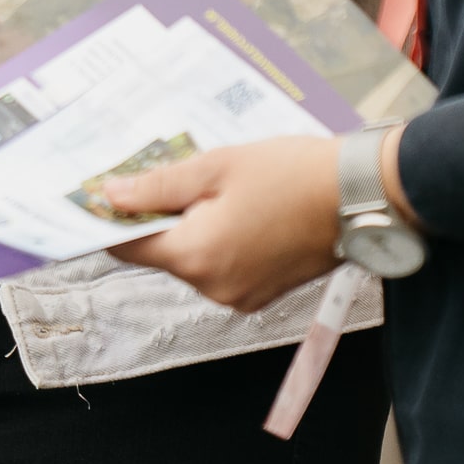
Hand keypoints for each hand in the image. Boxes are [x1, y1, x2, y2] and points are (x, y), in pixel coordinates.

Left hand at [105, 134, 353, 312]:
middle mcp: (213, 287)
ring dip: (193, 228)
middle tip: (173, 175)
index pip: (129, 248)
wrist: (362, 197)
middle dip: (161, 217)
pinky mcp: (262, 295)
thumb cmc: (290, 174)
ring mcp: (240, 296)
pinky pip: (223, 268)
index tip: (101, 196)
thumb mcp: (216, 167)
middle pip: (163, 253)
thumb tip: (111, 195)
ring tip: (217, 188)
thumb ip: (158, 186)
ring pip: (194, 259)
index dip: (111, 222)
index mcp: (196, 257)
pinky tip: (240, 208)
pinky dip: (220, 241)